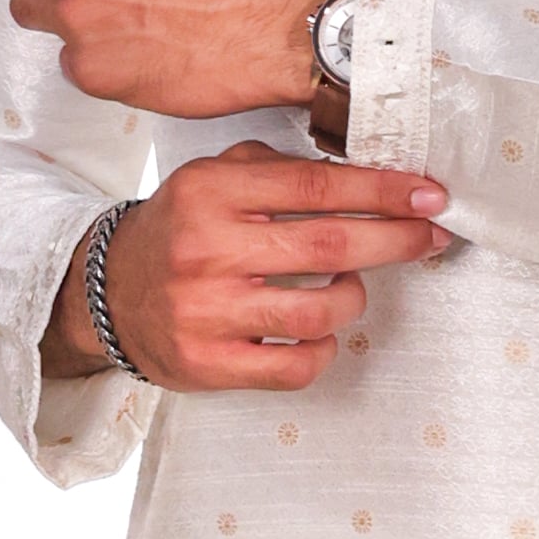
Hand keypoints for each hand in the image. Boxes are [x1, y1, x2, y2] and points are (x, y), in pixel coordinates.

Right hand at [52, 144, 450, 391]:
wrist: (108, 293)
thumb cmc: (178, 232)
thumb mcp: (212, 179)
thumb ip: (277, 171)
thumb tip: (363, 176)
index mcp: (211, 193)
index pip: (315, 186)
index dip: (382, 190)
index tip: (428, 194)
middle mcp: (206, 251)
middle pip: (328, 245)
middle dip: (395, 239)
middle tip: (430, 235)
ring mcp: (206, 313)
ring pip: (318, 310)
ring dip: (354, 297)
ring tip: (350, 286)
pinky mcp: (208, 364)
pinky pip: (295, 366)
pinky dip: (323, 349)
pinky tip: (320, 331)